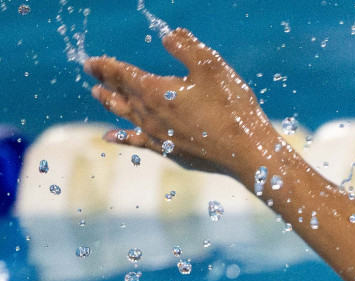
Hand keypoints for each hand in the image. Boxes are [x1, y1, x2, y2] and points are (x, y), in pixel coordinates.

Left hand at [84, 28, 283, 182]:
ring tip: (97, 95)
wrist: (247, 153)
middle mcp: (149, 113)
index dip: (105, 65)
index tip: (90, 61)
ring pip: (124, 115)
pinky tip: (110, 137)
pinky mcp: (168, 151)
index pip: (121, 73)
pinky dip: (121, 137)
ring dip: (109, 103)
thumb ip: (186, 47)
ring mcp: (157, 135)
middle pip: (119, 93)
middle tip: (91, 72)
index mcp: (155, 90)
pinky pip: (136, 142)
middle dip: (105, 81)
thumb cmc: (232, 108)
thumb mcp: (212, 67)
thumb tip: (167, 36)